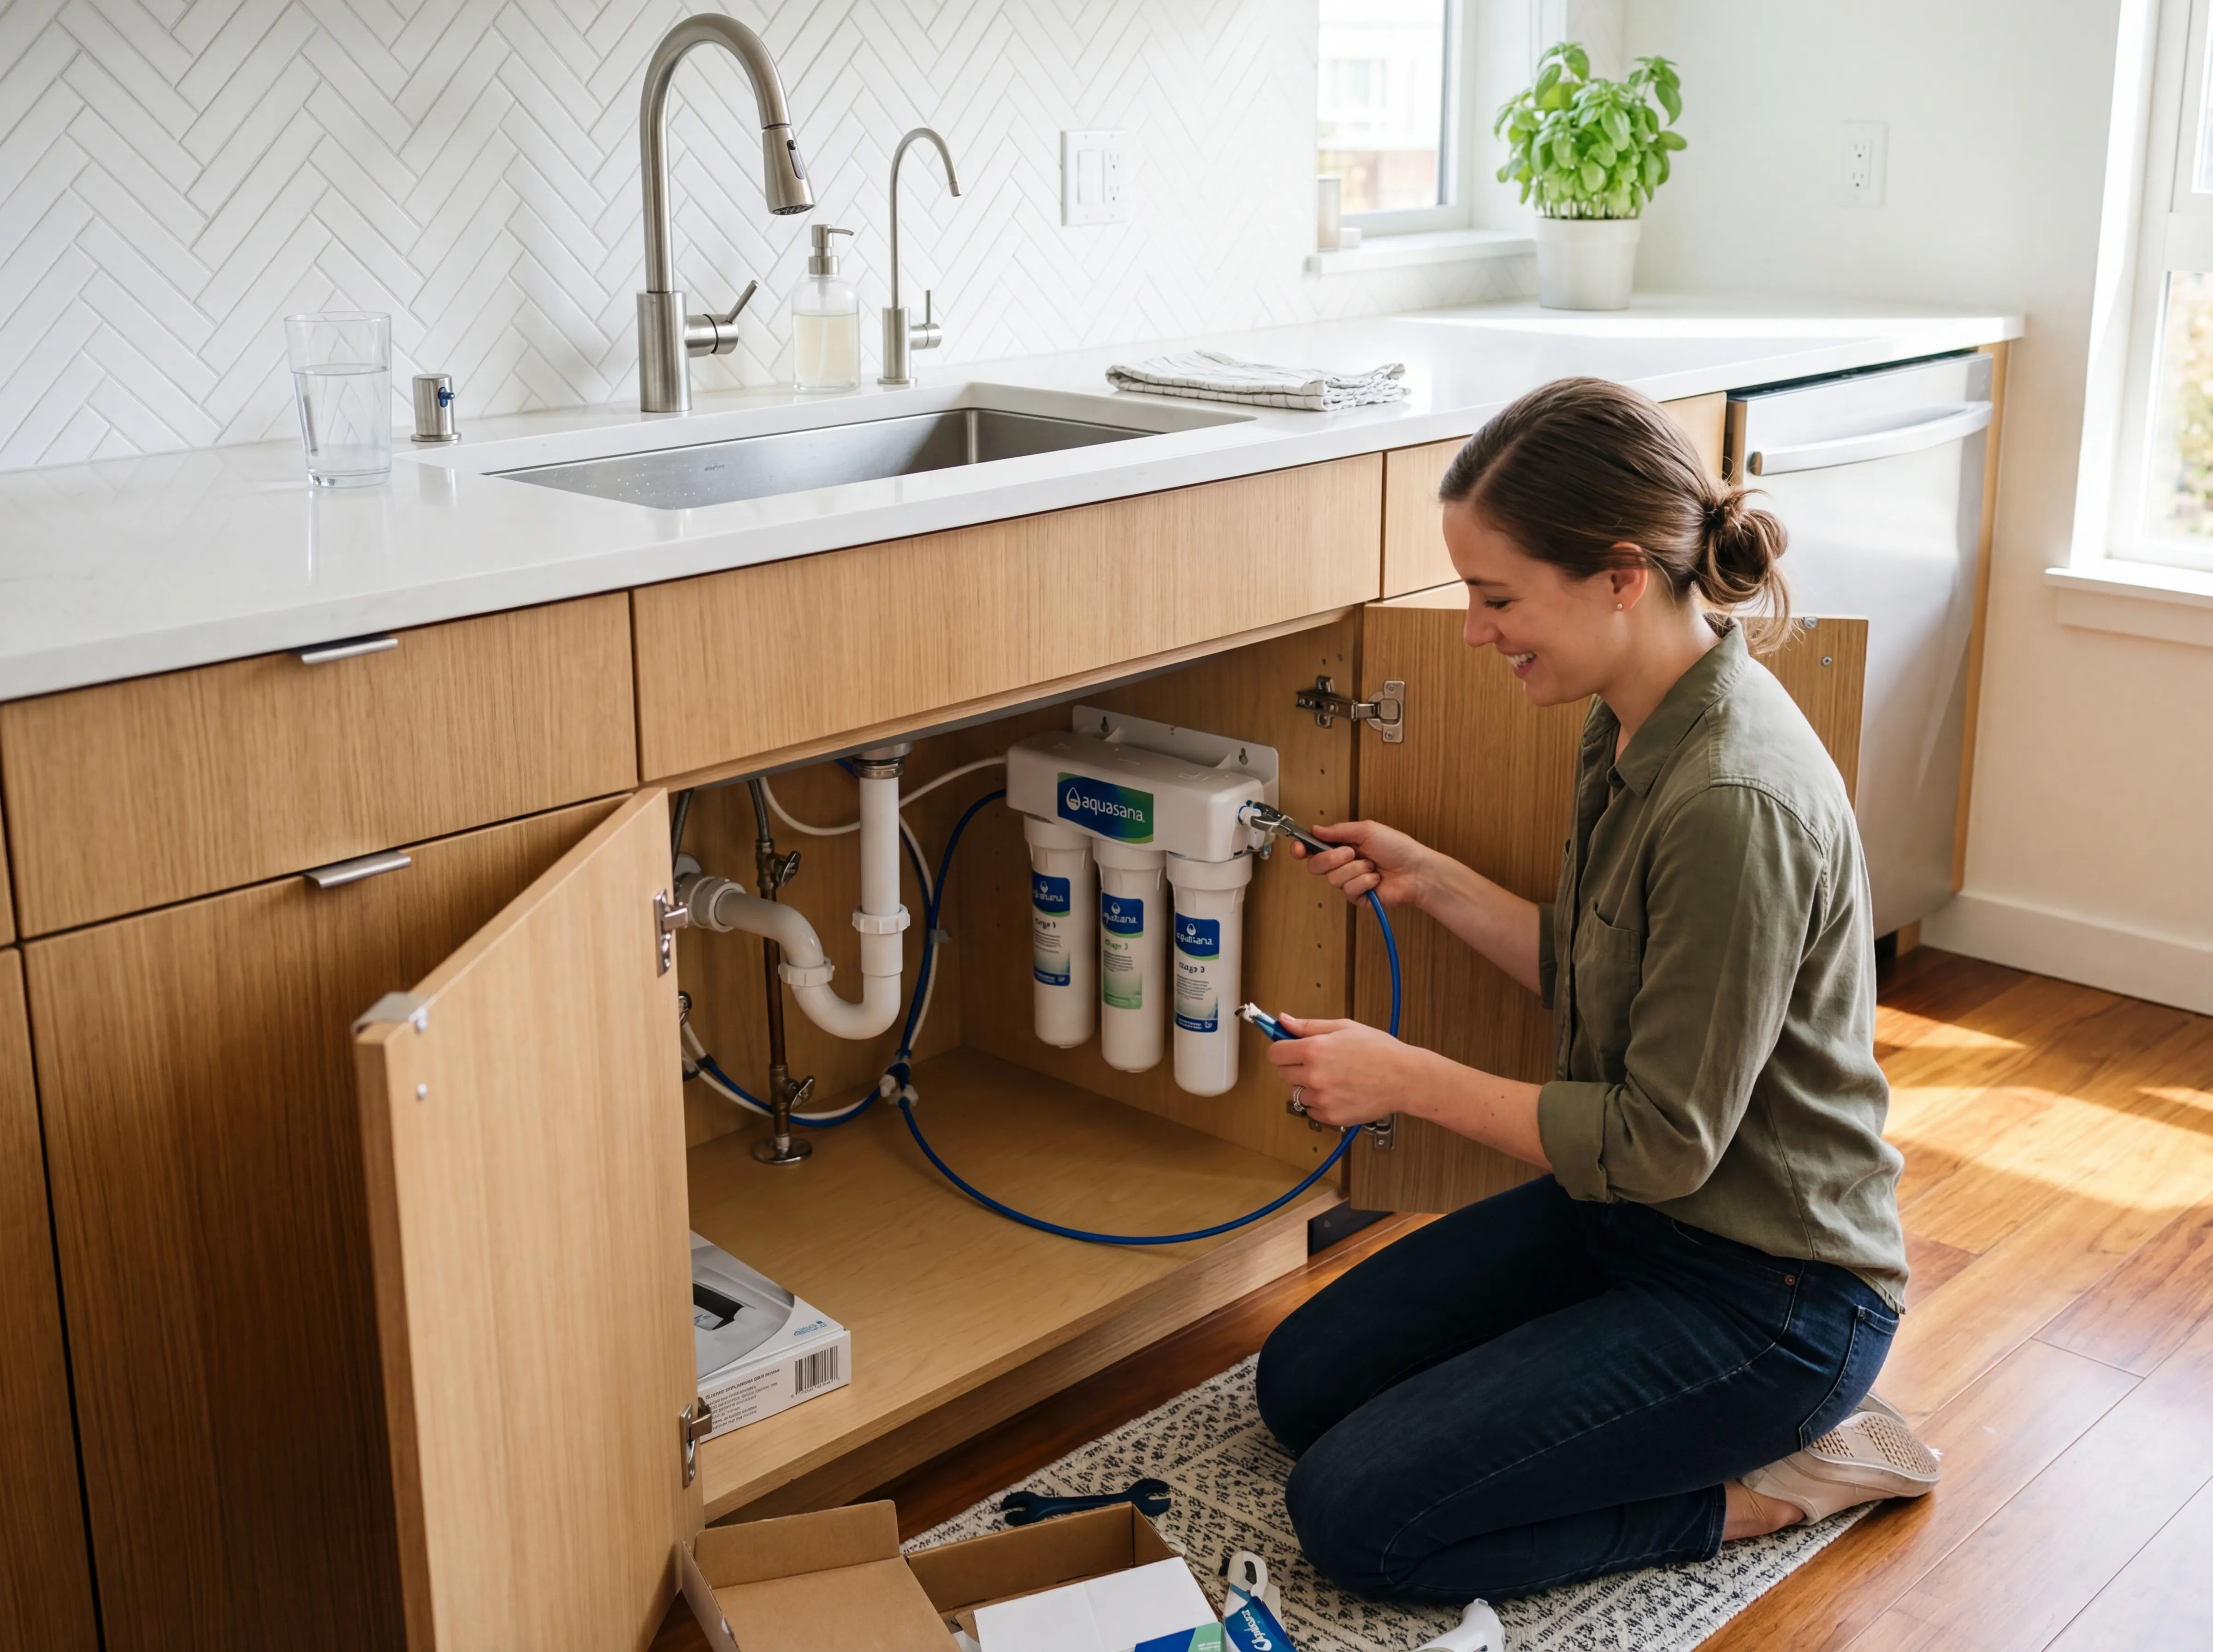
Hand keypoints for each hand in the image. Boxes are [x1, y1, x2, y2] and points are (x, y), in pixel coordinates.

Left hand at [1266, 1015, 1429, 1128]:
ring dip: (1308, 1086)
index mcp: (1315, 1050)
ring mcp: (1322, 1098)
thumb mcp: (1344, 1028)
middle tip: (1317, 1061)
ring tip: (1333, 1077)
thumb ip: (1309, 1026)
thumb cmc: (1379, 1051)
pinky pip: (1311, 1110)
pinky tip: (1338, 1091)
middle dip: (1295, 1066)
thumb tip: (1284, 1021)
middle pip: (1283, 1074)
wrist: (1404, 1078)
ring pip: (1296, 1093)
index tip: (1287, 1048)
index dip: (1281, 1049)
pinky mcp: (1331, 1116)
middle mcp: (1314, 1076)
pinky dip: (1319, 1103)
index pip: (1275, 1053)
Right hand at [1292, 819, 1431, 908]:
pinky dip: (1365, 882)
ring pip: (1334, 879)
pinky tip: (1376, 879)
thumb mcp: (1367, 829)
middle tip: (1351, 853)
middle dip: (1332, 858)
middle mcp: (1343, 864)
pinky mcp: (1357, 897)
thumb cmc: (1397, 848)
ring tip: (1372, 866)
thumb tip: (1316, 829)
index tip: (1298, 848)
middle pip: (1316, 866)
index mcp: (1342, 846)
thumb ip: (1338, 830)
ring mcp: (1349, 882)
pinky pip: (1349, 891)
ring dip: (1356, 869)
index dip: (1301, 849)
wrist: (1416, 870)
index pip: (1313, 849)